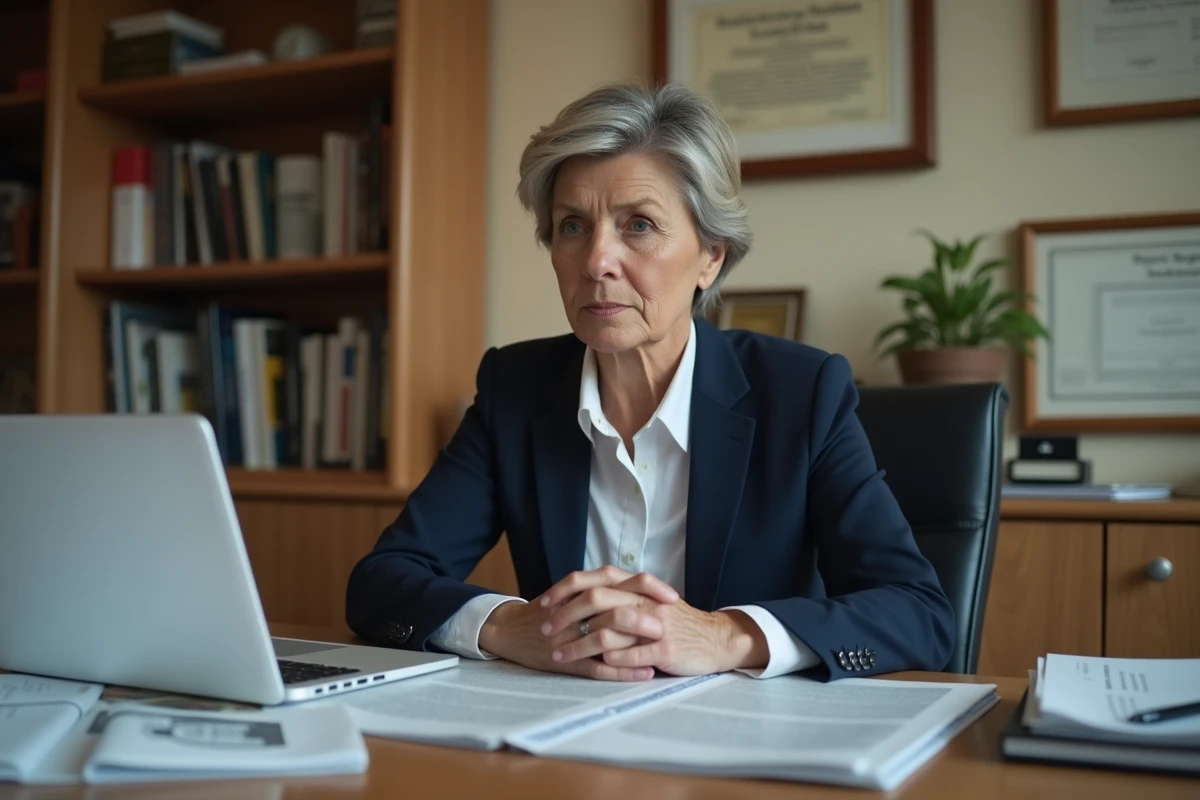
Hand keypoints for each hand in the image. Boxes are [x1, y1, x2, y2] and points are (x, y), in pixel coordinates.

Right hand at [479, 566, 677, 680]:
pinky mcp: (567, 659)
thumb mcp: (570, 595)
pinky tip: (644, 674)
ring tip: (667, 652)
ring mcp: (573, 636)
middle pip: (619, 606)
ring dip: (641, 645)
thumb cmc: (544, 613)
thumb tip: (636, 587)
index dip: (649, 587)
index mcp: (583, 590)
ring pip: (611, 638)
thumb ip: (600, 590)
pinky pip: (599, 666)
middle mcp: (578, 610)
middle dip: (650, 615)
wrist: (509, 631)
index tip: (671, 595)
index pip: (621, 581)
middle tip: (674, 621)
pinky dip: (623, 670)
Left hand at [550, 591, 768, 675]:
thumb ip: (620, 596)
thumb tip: (581, 598)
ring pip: (608, 630)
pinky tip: (594, 667)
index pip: (594, 578)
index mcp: (637, 586)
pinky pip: (630, 655)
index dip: (565, 589)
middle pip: (595, 600)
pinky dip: (609, 661)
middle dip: (565, 616)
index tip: (544, 603)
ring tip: (560, 655)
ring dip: (579, 644)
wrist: (715, 638)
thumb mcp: (649, 600)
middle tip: (546, 630)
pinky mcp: (664, 649)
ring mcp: (654, 625)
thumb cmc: (677, 623)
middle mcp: (644, 600)